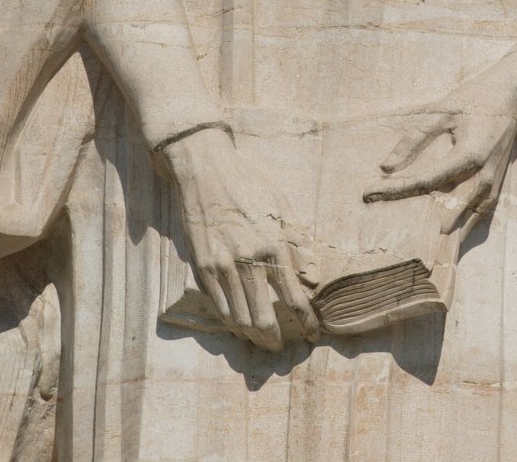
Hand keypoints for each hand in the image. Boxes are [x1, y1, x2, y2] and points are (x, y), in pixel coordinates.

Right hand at [162, 126, 319, 351]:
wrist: (206, 170)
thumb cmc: (249, 184)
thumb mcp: (282, 206)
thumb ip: (300, 242)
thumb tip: (314, 277)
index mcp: (273, 245)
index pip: (293, 297)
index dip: (305, 321)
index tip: (311, 333)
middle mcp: (248, 261)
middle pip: (263, 318)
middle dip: (275, 339)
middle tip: (282, 346)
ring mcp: (222, 266)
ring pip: (239, 319)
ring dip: (253, 336)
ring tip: (262, 341)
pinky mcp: (202, 267)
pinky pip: (218, 307)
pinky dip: (230, 322)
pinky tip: (239, 325)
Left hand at [364, 51, 516, 239]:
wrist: (513, 99)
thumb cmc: (474, 101)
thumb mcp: (442, 111)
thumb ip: (414, 138)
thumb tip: (385, 166)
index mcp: (470, 154)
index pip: (426, 180)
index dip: (396, 188)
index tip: (368, 193)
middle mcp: (484, 175)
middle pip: (445, 208)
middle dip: (415, 220)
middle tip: (387, 234)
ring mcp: (493, 184)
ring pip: (464, 219)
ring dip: (440, 234)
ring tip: (414, 248)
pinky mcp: (496, 188)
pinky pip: (477, 216)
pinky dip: (460, 229)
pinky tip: (442, 240)